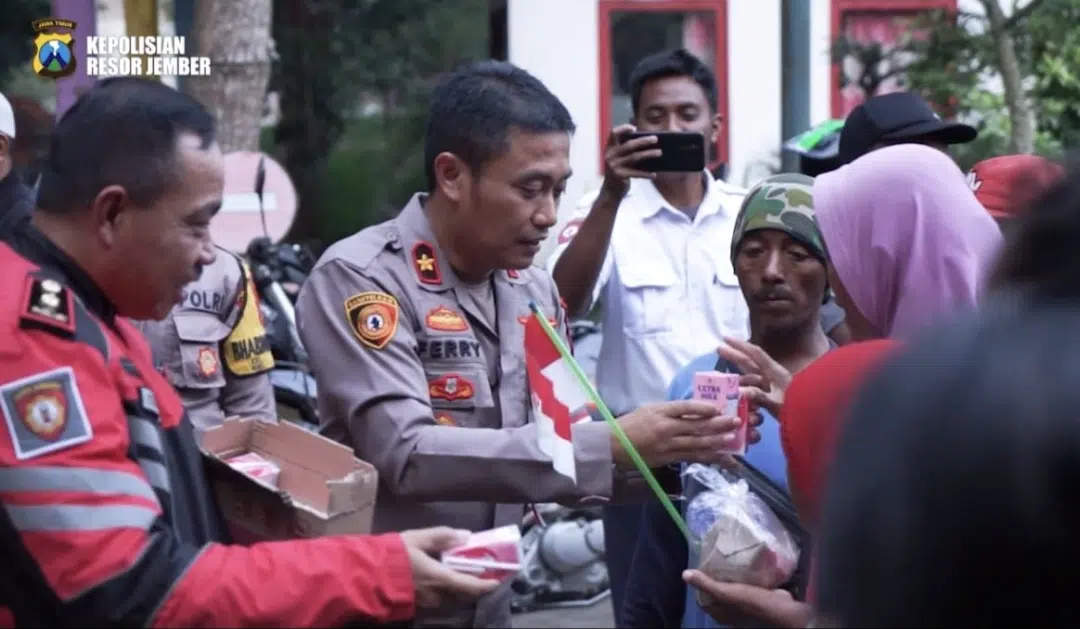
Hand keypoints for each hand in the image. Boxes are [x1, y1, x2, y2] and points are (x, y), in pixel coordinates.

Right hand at [399, 527, 500, 608]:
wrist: (365, 576)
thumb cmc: (392, 555)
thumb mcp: (417, 538)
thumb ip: (442, 536)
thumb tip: (466, 535)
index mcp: (440, 578)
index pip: (471, 586)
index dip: (488, 584)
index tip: (499, 579)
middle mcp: (437, 595)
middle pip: (463, 593)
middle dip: (474, 584)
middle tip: (481, 571)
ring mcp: (426, 603)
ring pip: (450, 596)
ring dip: (457, 586)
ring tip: (460, 571)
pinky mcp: (416, 605)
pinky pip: (437, 598)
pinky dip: (444, 589)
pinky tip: (439, 577)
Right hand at [600, 124, 660, 198]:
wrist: (610, 192)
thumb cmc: (619, 172)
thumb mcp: (619, 160)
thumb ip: (627, 151)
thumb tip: (647, 142)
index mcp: (609, 149)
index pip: (613, 133)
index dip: (623, 129)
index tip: (634, 128)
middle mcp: (610, 156)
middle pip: (629, 145)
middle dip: (643, 141)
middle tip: (655, 139)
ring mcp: (614, 166)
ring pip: (635, 157)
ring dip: (649, 154)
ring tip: (659, 152)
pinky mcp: (620, 176)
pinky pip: (636, 173)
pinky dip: (646, 173)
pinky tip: (654, 174)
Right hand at [613, 400, 742, 469]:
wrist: (615, 445)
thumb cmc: (632, 423)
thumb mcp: (650, 409)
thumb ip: (672, 410)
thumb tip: (698, 409)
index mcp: (660, 412)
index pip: (684, 407)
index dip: (702, 407)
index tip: (718, 408)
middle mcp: (666, 428)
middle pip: (696, 426)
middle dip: (718, 424)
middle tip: (736, 422)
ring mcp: (668, 445)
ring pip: (697, 443)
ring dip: (717, 441)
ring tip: (733, 439)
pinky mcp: (670, 458)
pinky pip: (693, 457)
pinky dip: (709, 457)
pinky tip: (722, 457)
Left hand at [683, 570, 812, 627]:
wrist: (785, 611)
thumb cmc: (753, 604)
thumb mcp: (727, 593)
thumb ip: (707, 584)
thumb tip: (684, 574)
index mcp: (721, 614)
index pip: (703, 599)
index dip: (701, 584)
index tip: (702, 567)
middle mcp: (732, 612)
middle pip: (719, 593)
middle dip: (717, 577)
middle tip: (716, 559)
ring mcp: (746, 606)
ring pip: (734, 588)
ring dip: (732, 575)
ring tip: (729, 558)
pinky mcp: (759, 598)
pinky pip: (749, 586)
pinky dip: (746, 576)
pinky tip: (746, 563)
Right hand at [718, 337, 791, 415]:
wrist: (813, 417)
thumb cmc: (798, 407)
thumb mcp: (778, 403)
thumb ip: (760, 396)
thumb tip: (741, 391)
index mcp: (774, 372)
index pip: (755, 354)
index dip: (740, 345)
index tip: (726, 338)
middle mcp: (772, 375)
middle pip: (750, 362)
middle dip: (734, 355)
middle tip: (719, 349)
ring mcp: (772, 385)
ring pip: (751, 377)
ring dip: (738, 377)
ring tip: (724, 381)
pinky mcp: (772, 395)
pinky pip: (755, 389)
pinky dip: (745, 390)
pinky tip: (738, 394)